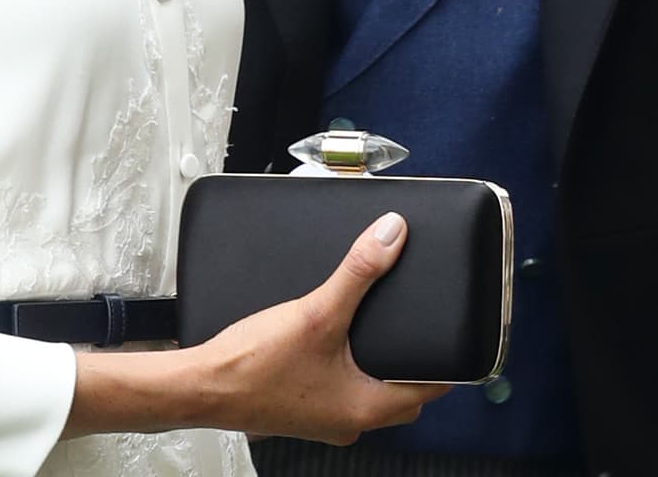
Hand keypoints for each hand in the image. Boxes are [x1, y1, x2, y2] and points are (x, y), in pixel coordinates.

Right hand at [195, 210, 449, 443]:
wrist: (201, 386)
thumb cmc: (253, 366)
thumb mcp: (316, 311)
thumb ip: (359, 272)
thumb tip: (392, 236)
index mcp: (364, 409)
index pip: (429, 389)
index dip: (445, 360)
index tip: (455, 332)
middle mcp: (349, 421)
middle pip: (402, 393)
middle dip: (413, 360)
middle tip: (419, 322)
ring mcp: (324, 418)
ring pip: (371, 392)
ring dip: (379, 363)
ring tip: (379, 323)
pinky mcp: (302, 407)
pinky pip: (341, 387)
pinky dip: (349, 364)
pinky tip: (334, 336)